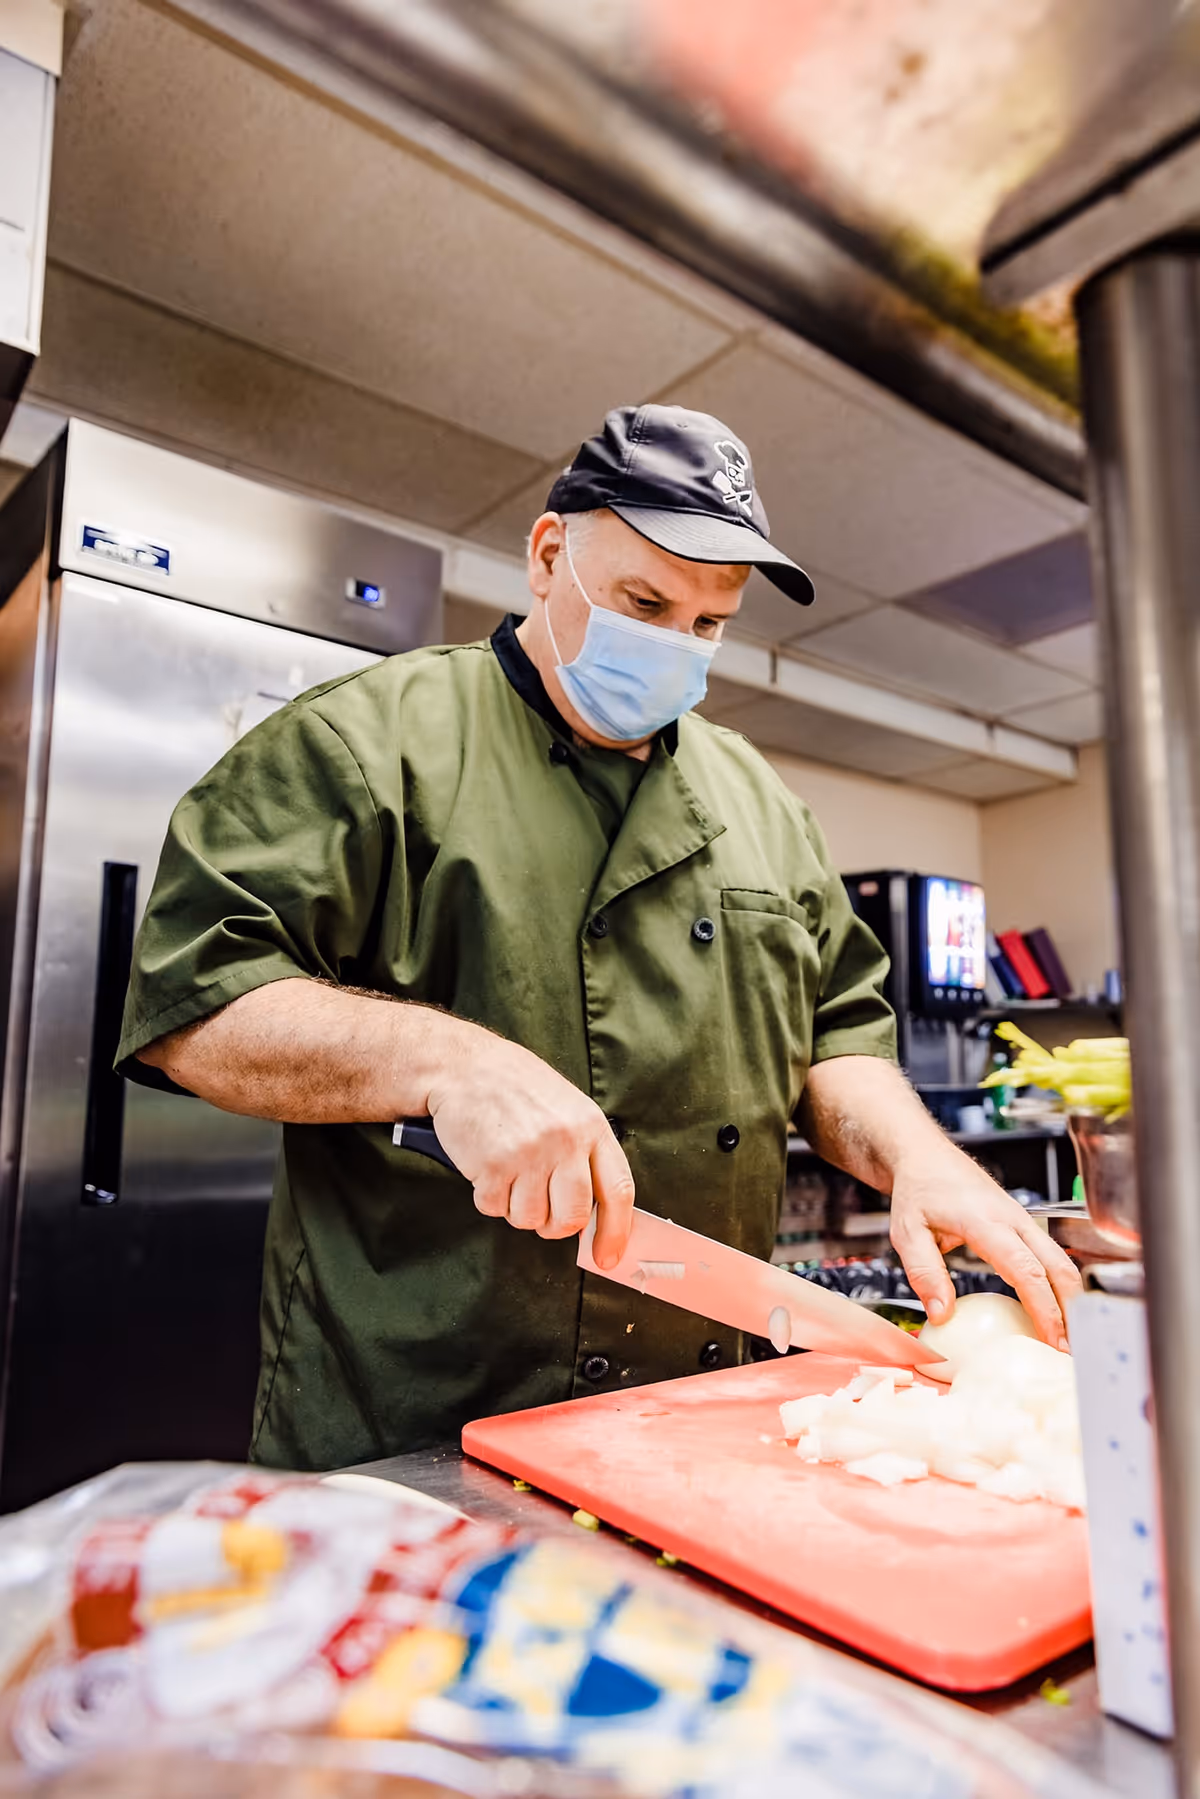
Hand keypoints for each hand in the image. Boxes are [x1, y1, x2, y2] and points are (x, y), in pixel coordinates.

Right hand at [426, 1026, 634, 1267]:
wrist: (463, 1066)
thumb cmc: (515, 1088)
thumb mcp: (566, 1107)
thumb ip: (583, 1152)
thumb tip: (594, 1210)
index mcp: (590, 1126)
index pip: (617, 1191)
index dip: (616, 1232)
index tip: (607, 1257)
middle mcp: (564, 1141)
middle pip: (572, 1217)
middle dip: (555, 1226)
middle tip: (542, 1211)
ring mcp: (529, 1154)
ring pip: (530, 1219)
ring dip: (515, 1207)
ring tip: (508, 1173)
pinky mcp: (493, 1165)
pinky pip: (494, 1209)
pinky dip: (487, 1197)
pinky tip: (486, 1167)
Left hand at [888, 1145, 1081, 1349]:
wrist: (925, 1156)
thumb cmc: (917, 1190)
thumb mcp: (907, 1231)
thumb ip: (924, 1273)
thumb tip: (942, 1314)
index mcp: (985, 1220)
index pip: (1026, 1269)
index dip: (1044, 1307)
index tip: (1052, 1338)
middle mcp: (1012, 1218)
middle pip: (1058, 1266)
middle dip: (1070, 1310)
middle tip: (1069, 1350)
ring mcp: (1022, 1219)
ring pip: (1061, 1261)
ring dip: (1070, 1299)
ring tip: (1067, 1338)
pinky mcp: (1023, 1223)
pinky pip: (1050, 1256)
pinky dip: (1058, 1284)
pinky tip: (1054, 1311)